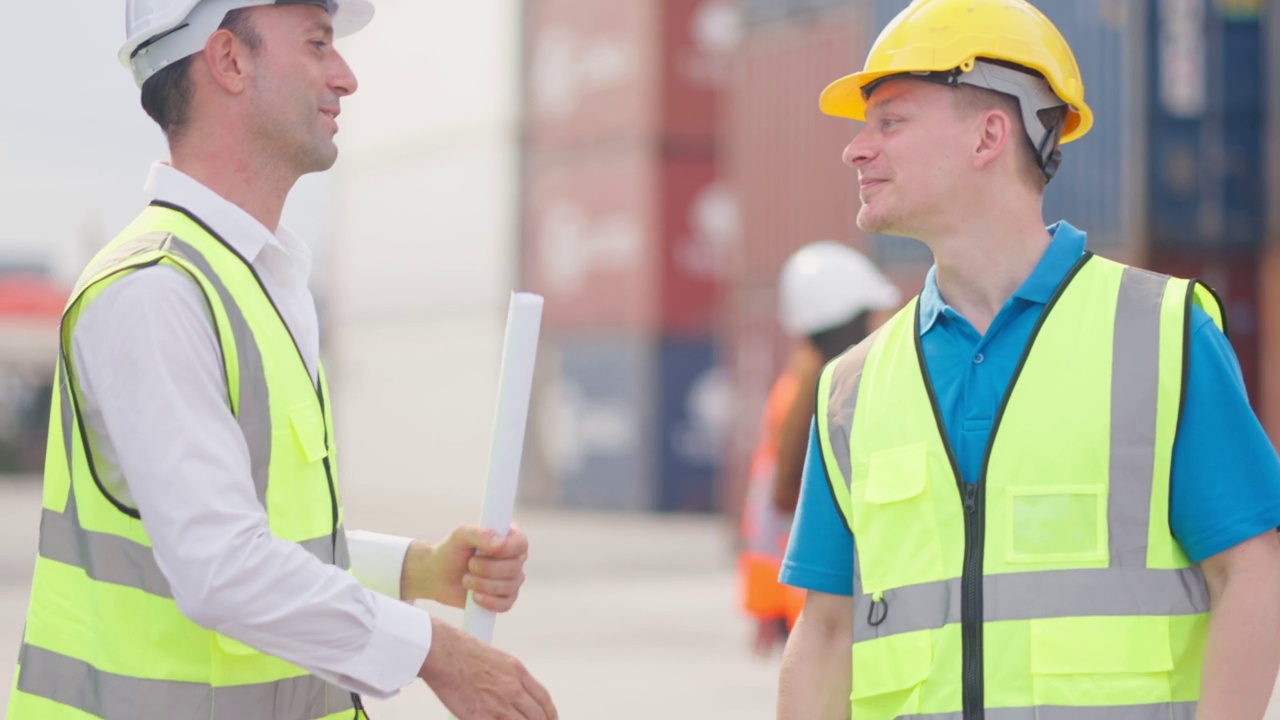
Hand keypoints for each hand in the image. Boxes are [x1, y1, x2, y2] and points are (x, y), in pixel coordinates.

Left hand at [401, 524, 528, 611]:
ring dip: (483, 585)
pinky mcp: (504, 598)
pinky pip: (506, 604)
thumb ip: (480, 534)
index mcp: (509, 537)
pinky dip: (489, 602)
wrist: (438, 575)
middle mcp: (515, 558)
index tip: (485, 551)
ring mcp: (512, 579)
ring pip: (509, 587)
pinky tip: (474, 597)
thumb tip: (501, 543)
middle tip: (469, 565)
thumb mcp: (461, 535)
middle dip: (487, 569)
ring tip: (466, 579)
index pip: (521, 543)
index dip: (507, 549)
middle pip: (514, 568)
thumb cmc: (451, 551)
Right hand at [419, 618, 557, 719]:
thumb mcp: (495, 658)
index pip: (543, 699)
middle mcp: (513, 688)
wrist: (442, 653)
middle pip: (537, 716)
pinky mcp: (482, 717)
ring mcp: (499, 704)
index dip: (550, 714)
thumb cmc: (460, 651)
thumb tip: (514, 692)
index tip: (550, 719)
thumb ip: (508, 676)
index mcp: (517, 672)